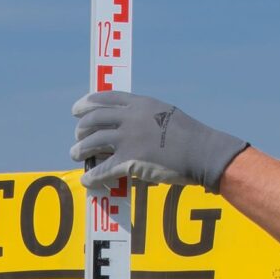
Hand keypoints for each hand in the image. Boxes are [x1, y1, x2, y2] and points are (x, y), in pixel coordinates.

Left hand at [70, 91, 247, 194]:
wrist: (203, 152)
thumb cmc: (190, 136)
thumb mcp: (167, 114)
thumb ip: (147, 117)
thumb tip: (132, 126)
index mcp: (141, 104)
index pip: (107, 98)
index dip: (88, 103)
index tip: (77, 109)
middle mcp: (130, 118)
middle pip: (94, 119)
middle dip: (81, 128)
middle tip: (77, 135)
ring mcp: (128, 139)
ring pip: (92, 143)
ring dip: (81, 149)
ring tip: (76, 154)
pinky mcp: (129, 161)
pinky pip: (103, 169)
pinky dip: (93, 176)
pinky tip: (88, 180)